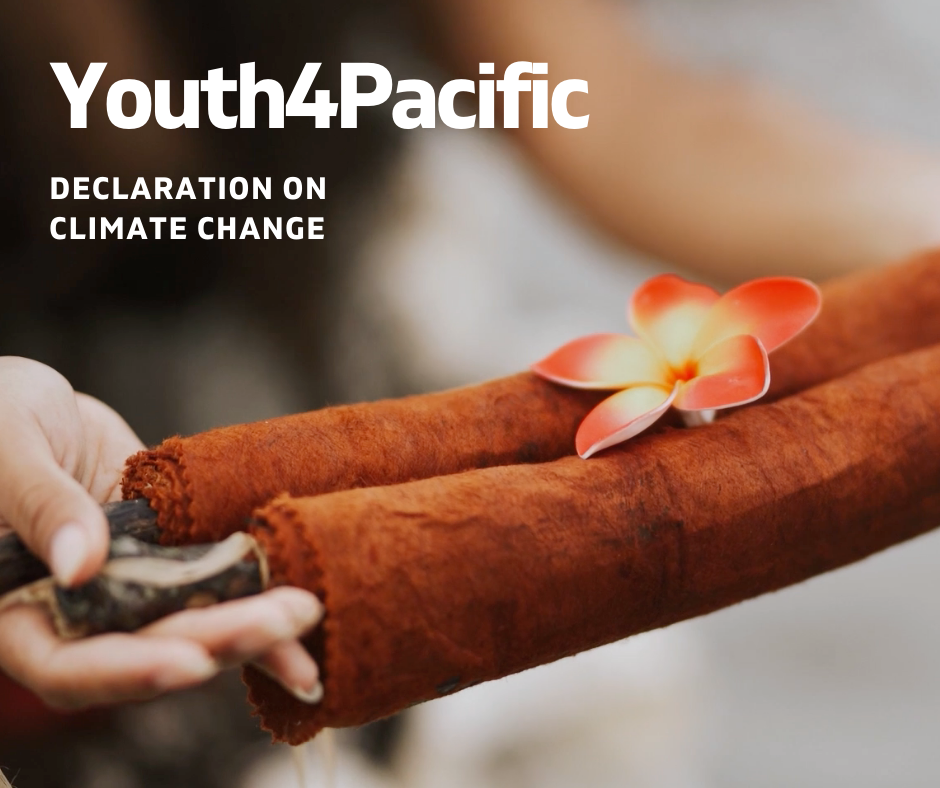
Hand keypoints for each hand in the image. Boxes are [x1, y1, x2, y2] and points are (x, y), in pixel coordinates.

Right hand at [0, 357, 322, 709]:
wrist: (30, 402)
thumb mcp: (4, 452)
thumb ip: (38, 506)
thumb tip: (83, 566)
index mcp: (18, 606)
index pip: (66, 663)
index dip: (127, 672)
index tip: (189, 662)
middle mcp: (80, 610)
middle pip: (148, 649)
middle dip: (218, 641)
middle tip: (283, 622)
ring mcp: (132, 582)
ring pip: (192, 621)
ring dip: (252, 624)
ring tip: (306, 610)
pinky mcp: (172, 551)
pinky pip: (215, 576)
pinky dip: (257, 589)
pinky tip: (303, 595)